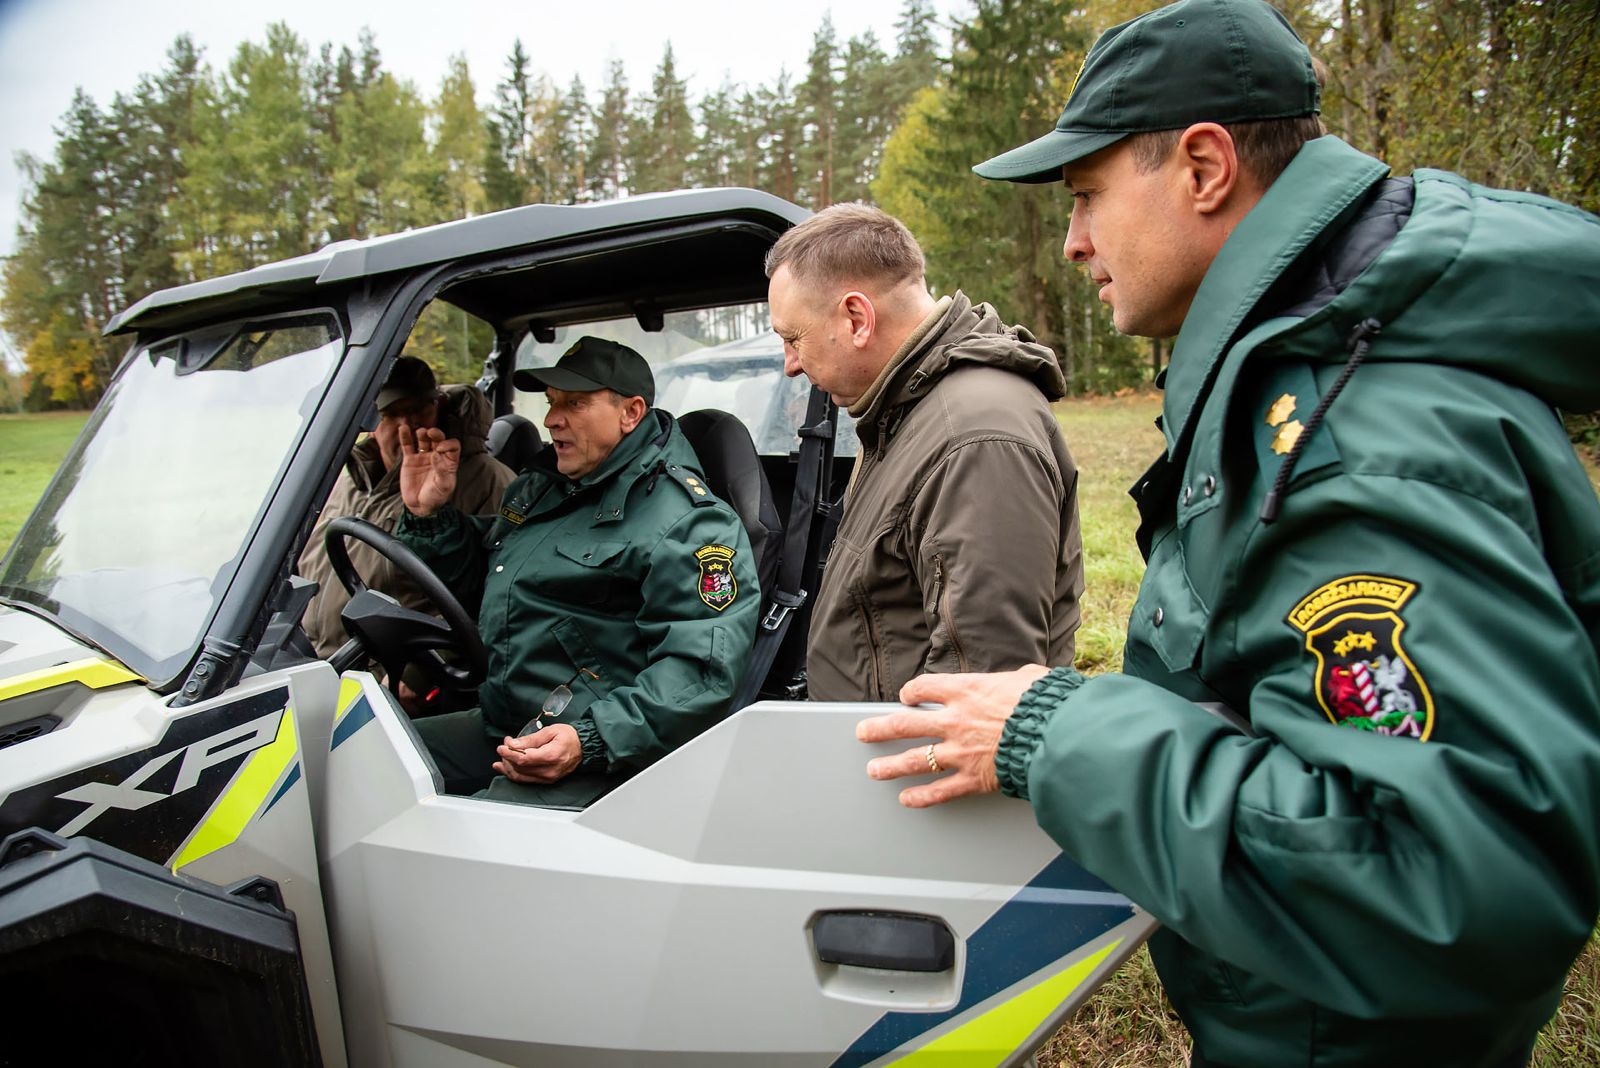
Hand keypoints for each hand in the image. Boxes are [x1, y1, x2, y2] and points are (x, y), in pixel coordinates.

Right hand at [398, 424, 460, 516]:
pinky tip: (403, 429)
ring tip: (420, 432)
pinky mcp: (410, 460)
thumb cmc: (436, 497)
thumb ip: (441, 470)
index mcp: (449, 462)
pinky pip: (408, 445)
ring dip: (422, 433)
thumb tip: (435, 454)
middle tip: (431, 432)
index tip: (440, 449)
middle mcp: (437, 457)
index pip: (453, 446)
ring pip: (423, 440)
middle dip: (436, 434)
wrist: (420, 506)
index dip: (448, 444)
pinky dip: (405, 436)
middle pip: (438, 439)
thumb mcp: (443, 486)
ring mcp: (423, 457)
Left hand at [493, 723, 582, 783]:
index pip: (523, 759)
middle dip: (507, 757)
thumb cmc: (570, 737)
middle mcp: (549, 770)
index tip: (502, 746)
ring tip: (502, 757)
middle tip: (505, 746)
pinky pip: (525, 780)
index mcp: (551, 756)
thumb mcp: (550, 731)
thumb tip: (513, 744)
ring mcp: (548, 778)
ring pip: (520, 776)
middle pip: (519, 768)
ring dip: (507, 767)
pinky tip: (505, 768)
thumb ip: (531, 738)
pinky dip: (513, 774)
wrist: (584, 747)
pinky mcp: (546, 781)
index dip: (509, 753)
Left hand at [856, 665, 1049, 807]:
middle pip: (904, 725)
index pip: (925, 688)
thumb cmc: (1045, 704)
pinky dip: (921, 797)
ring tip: (874, 769)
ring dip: (890, 766)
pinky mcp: (973, 779)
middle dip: (880, 729)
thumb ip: (1018, 681)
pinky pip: (940, 790)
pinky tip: (906, 799)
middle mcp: (955, 721)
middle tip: (864, 732)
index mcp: (966, 691)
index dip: (911, 692)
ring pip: (914, 760)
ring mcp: (960, 752)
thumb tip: (1025, 678)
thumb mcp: (1029, 680)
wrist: (1055, 735)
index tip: (906, 697)